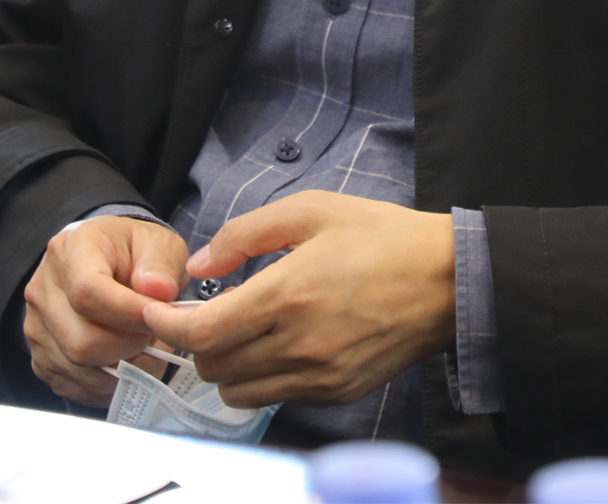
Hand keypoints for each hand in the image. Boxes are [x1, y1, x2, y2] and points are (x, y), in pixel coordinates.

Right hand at [21, 214, 189, 406]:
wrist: (111, 266)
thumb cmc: (136, 255)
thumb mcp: (160, 244)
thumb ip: (162, 264)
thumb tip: (158, 291)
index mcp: (70, 249)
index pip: (87, 292)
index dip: (128, 315)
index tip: (158, 319)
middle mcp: (42, 288)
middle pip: (81, 341)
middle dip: (129, 347)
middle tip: (152, 335)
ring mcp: (36, 326)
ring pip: (79, 369)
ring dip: (121, 368)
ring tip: (141, 346)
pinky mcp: (41, 357)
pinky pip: (75, 386)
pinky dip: (108, 383)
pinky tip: (123, 358)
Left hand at [138, 190, 454, 407]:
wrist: (451, 282)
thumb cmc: (382, 238)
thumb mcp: (310, 210)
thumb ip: (244, 236)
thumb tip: (199, 264)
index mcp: (287, 294)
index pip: (202, 332)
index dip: (168, 326)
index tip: (156, 312)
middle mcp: (299, 344)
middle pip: (212, 367)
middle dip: (197, 342)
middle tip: (204, 315)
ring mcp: (320, 375)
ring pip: (238, 392)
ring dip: (226, 366)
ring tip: (239, 334)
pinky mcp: (338, 392)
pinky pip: (276, 398)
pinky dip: (260, 380)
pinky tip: (274, 347)